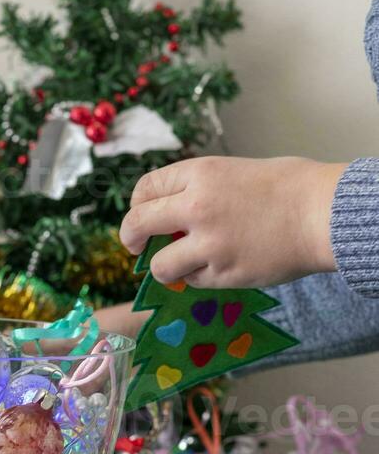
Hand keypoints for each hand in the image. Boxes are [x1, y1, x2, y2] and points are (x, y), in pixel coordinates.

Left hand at [119, 156, 347, 288]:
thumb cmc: (287, 188)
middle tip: (135, 247)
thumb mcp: (233, 172)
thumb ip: (198, 192)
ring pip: (160, 266)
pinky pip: (194, 281)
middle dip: (130, 238)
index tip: (142, 217)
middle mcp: (196, 207)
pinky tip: (220, 266)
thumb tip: (169, 219)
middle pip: (137, 225)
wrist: (322, 214)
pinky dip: (200, 277)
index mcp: (199, 174)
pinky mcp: (223, 274)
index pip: (145, 189)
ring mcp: (208, 244)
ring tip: (181, 264)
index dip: (138, 205)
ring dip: (165, 267)